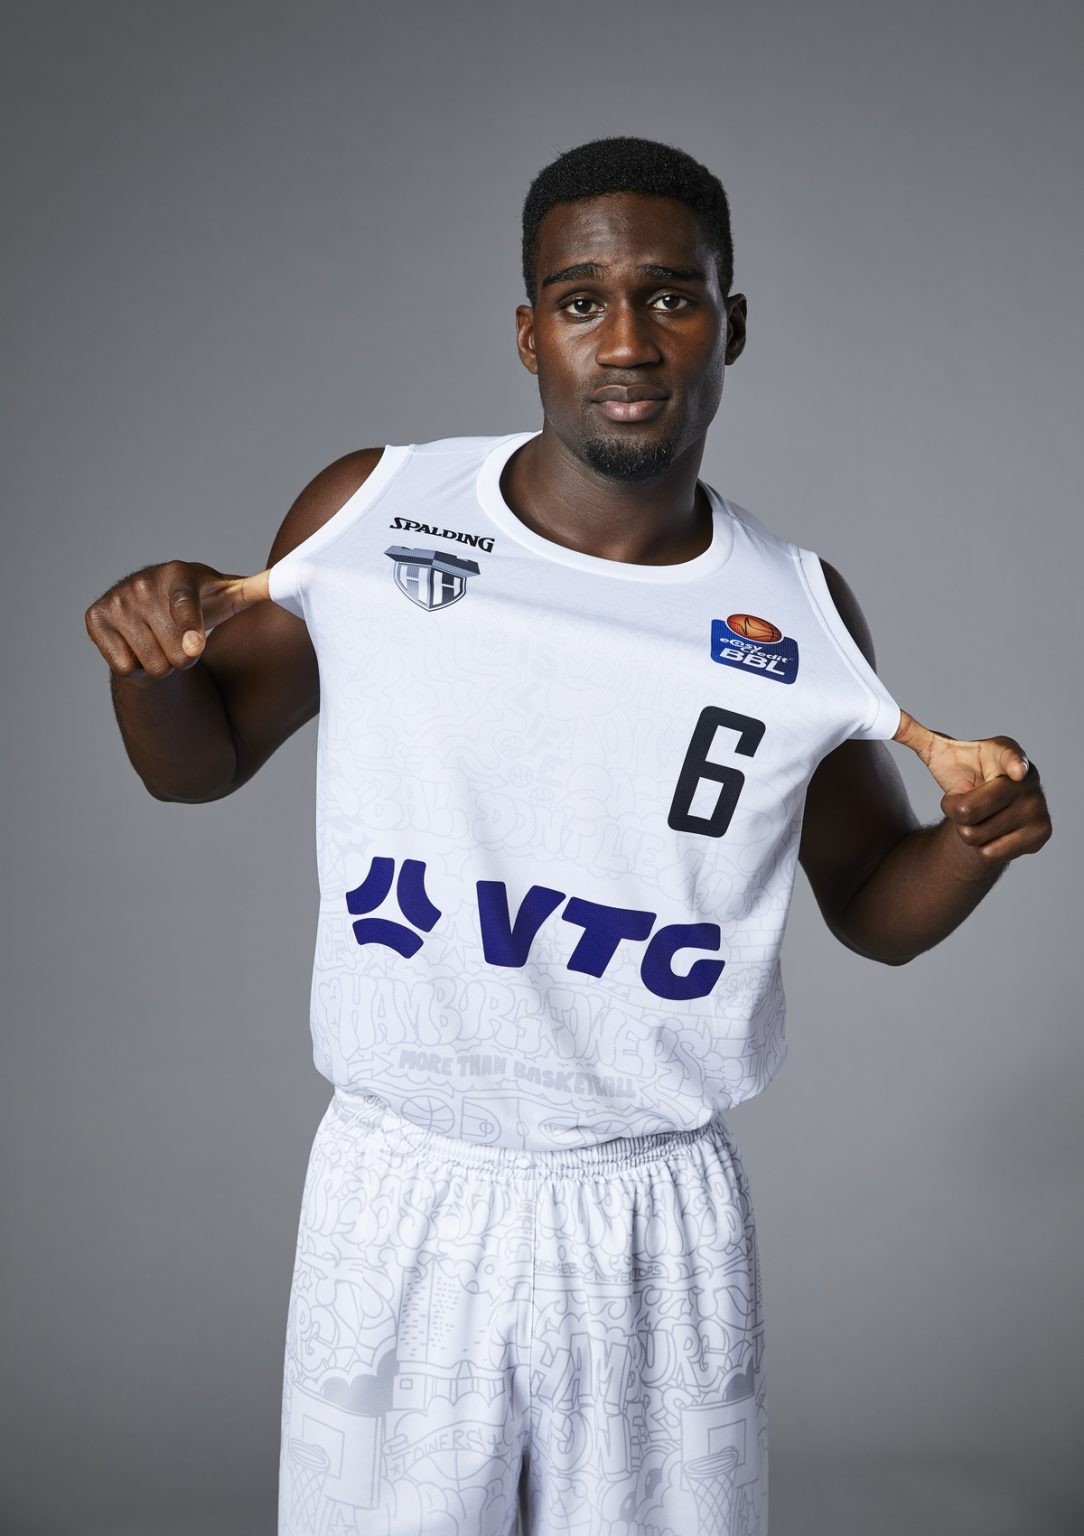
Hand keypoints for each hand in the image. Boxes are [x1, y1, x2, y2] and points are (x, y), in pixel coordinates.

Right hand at [85, 561, 271, 679]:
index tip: (195, 648)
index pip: (184, 607)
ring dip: (161, 665)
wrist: (151, 605)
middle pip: (171, 652)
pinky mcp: (95, 617)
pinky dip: (135, 667)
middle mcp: (142, 583)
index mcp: (178, 574)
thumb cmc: (202, 603)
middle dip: (184, 659)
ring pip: (148, 663)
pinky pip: (122, 667)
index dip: (189, 632)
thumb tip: (308, 576)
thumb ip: (262, 590)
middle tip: (185, 645)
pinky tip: (140, 647)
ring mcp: (116, 599)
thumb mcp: (230, 596)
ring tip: (164, 645)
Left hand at [893, 709, 1051, 867]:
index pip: (1010, 757)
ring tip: (978, 817)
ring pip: (976, 835)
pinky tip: (992, 833)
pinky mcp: (1041, 834)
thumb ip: (915, 735)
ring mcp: (1037, 807)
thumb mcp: (940, 755)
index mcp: (1004, 752)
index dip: (1013, 764)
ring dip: (966, 832)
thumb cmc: (964, 775)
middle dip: (952, 810)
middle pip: (969, 810)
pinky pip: (990, 853)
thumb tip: (887, 717)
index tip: (1015, 771)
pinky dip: (982, 849)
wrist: (988, 809)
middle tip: (962, 801)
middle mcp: (1027, 779)